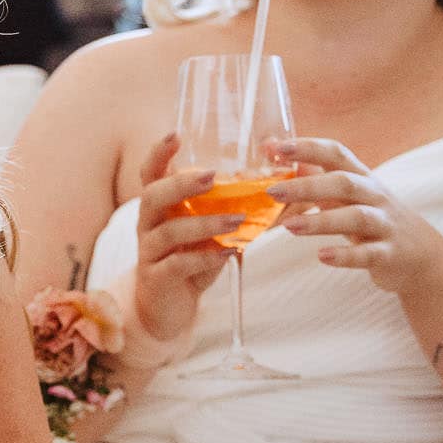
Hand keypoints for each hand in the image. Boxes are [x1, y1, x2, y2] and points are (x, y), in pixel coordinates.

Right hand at [129, 133, 238, 346]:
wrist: (168, 309)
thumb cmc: (193, 260)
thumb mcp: (214, 231)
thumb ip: (244, 207)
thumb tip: (294, 179)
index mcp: (160, 206)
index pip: (150, 172)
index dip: (159, 152)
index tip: (176, 133)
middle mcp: (148, 225)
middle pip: (152, 196)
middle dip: (181, 184)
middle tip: (212, 176)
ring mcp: (150, 252)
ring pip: (167, 231)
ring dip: (203, 223)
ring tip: (236, 220)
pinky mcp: (158, 279)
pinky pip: (177, 265)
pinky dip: (203, 258)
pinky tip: (229, 253)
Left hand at [267, 137, 442, 294]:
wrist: (425, 257)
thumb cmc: (376, 219)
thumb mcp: (349, 195)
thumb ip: (314, 175)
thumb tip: (273, 149)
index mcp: (362, 178)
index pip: (336, 154)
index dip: (308, 148)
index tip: (276, 147)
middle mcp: (375, 196)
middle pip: (344, 183)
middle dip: (308, 185)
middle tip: (273, 191)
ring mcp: (385, 225)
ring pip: (356, 216)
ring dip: (321, 221)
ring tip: (289, 226)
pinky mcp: (390, 254)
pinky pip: (369, 253)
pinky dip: (346, 255)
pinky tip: (322, 256)